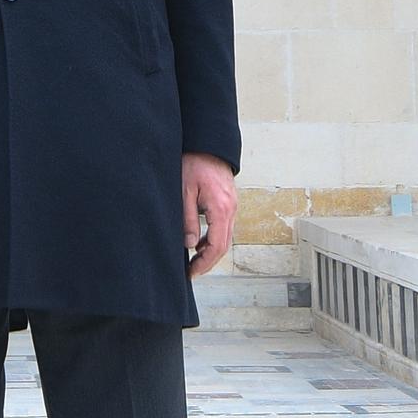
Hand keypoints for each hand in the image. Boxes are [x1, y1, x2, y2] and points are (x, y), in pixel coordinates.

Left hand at [182, 153, 237, 279]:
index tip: (192, 272)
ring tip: (194, 260)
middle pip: (224, 245)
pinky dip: (213, 238)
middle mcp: (232, 209)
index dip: (204, 263)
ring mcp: (232, 206)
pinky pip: (224, 227)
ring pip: (226, 237)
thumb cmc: (194, 163)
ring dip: (211, 251)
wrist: (208, 144)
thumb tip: (190, 244)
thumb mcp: (185, 192)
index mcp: (222, 208)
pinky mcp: (229, 203)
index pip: (217, 246)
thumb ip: (188, 219)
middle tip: (192, 272)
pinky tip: (199, 242)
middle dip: (208, 262)